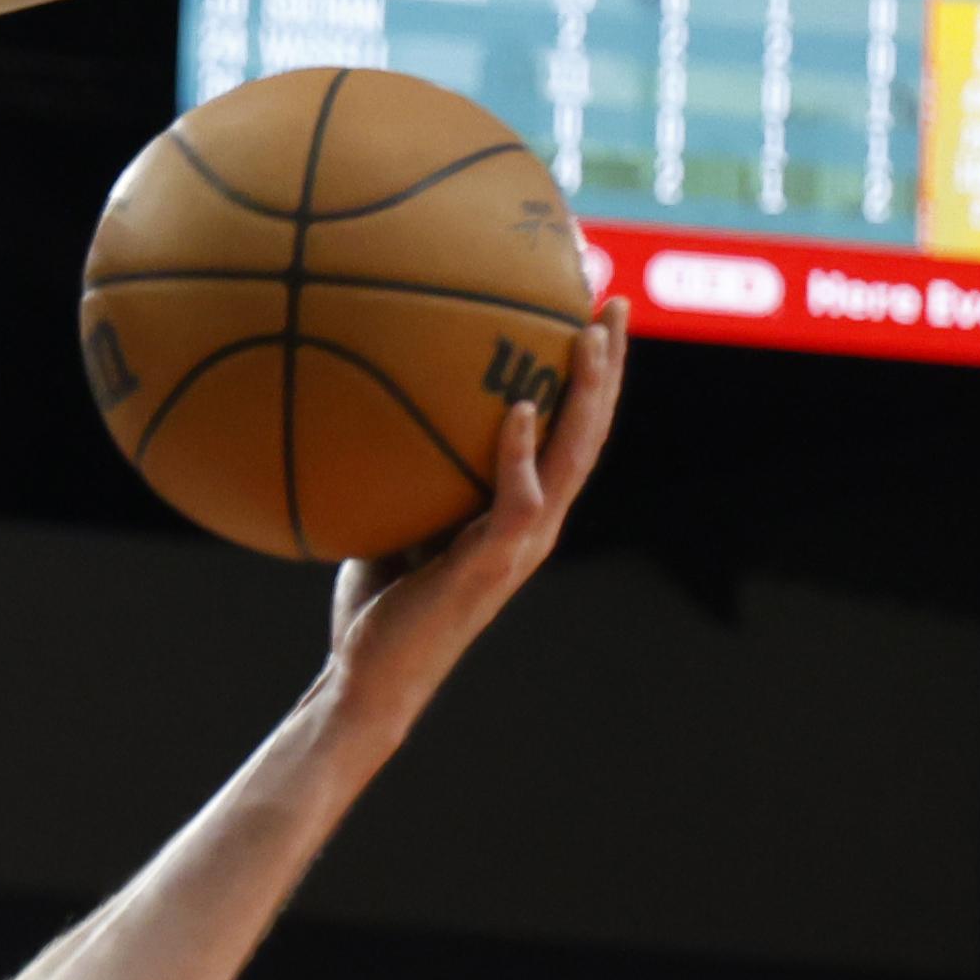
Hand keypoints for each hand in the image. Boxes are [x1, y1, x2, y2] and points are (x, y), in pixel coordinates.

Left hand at [324, 301, 626, 709]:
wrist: (369, 681)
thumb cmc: (377, 608)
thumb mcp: (392, 522)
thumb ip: (405, 474)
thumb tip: (371, 409)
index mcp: (520, 513)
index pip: (568, 432)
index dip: (586, 376)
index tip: (587, 313)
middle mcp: (534, 525)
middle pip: (589, 430)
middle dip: (606, 364)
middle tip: (610, 298)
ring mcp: (520, 546)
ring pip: (574, 456)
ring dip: (587, 394)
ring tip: (589, 333)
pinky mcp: (490, 565)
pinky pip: (518, 500)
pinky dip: (519, 453)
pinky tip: (519, 407)